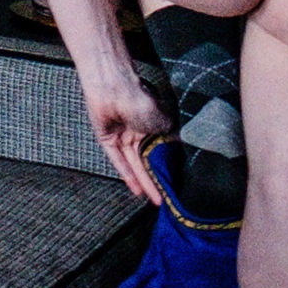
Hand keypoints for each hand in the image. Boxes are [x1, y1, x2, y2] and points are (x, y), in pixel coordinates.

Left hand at [73, 58, 168, 200]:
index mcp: (153, 126)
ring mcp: (122, 137)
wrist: (115, 87)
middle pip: (148, 162)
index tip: (178, 184)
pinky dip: (126, 174)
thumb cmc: (141, 99)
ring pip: (135, 165)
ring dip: (145, 182)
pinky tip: (135, 189)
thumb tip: (181, 150)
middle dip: (158, 181)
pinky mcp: (106, 140)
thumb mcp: (164, 121)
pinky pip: (117, 161)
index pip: (162, 152)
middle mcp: (138, 134)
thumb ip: (171, 138)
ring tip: (155, 200)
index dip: (169, 168)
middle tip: (168, 199)